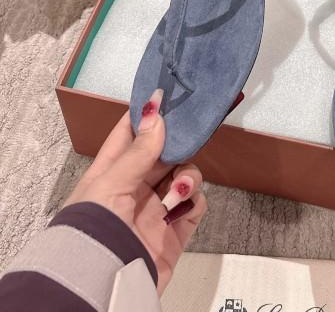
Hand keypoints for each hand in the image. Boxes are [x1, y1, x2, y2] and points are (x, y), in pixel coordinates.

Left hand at [64, 89, 206, 293]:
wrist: (102, 287)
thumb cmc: (93, 230)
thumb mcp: (110, 184)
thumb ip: (138, 151)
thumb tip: (155, 112)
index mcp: (111, 173)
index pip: (129, 135)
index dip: (146, 115)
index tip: (165, 94)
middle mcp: (134, 189)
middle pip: (163, 153)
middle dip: (177, 142)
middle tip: (191, 130)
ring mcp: (156, 210)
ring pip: (183, 175)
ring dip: (187, 174)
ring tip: (178, 188)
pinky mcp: (174, 233)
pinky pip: (194, 205)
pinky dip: (193, 200)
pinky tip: (182, 203)